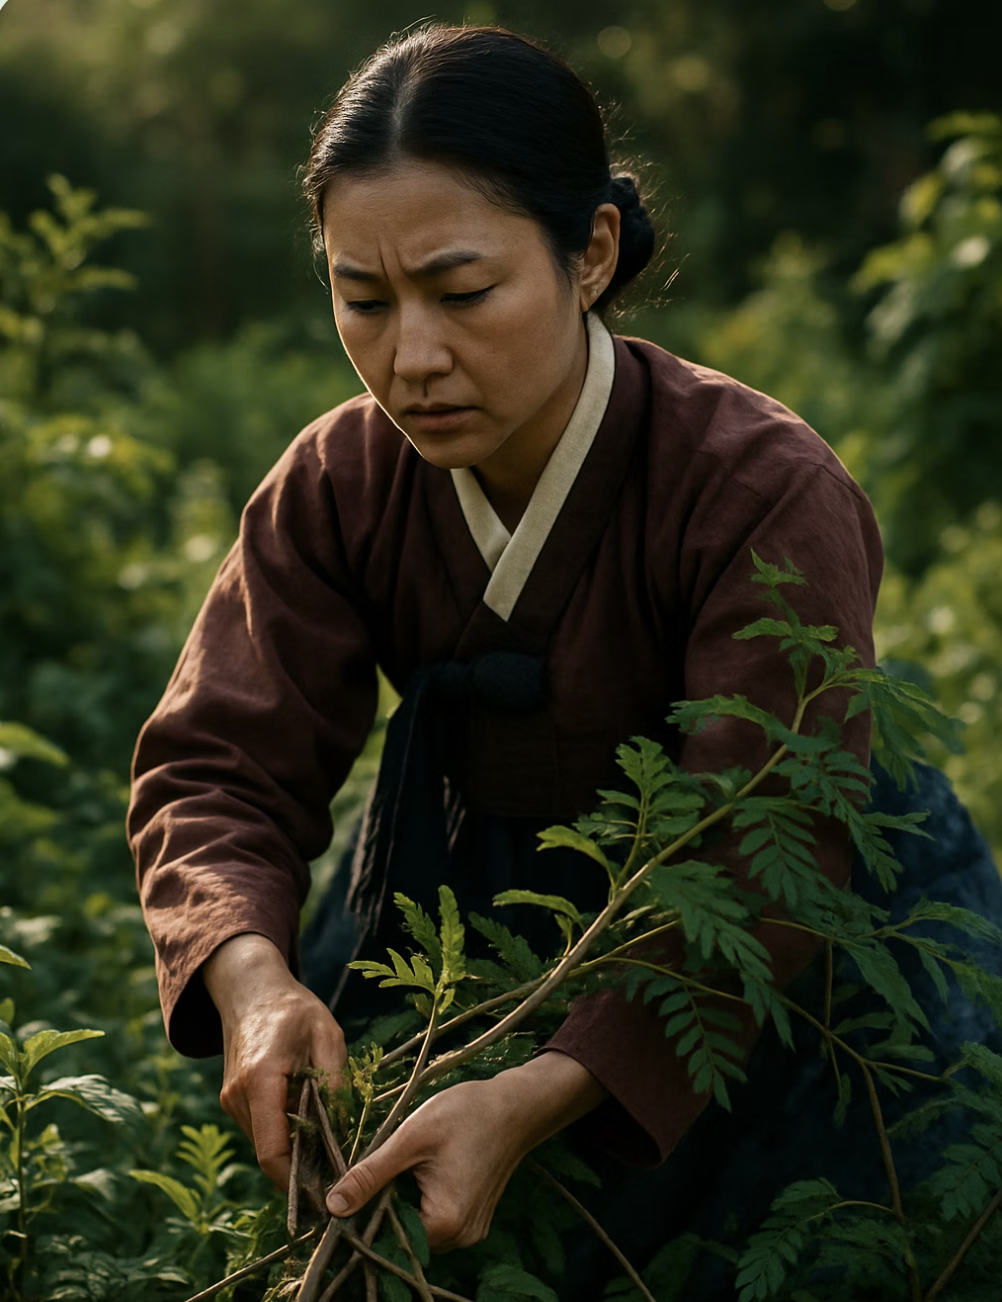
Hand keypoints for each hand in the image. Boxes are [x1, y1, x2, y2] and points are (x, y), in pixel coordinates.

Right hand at [202, 933, 346, 1189]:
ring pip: (265, 1144)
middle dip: (303, 1166)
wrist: (253, 991)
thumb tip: (343, 1132)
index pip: (272, 1151)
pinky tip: (308, 1118)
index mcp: (261, 1080)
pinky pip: (261, 1129)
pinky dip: (284, 1132)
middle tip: (339, 1169)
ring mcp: (231, 1100)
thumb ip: (335, 1083)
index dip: (297, 1181)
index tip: (328, 1190)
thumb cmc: (294, 1010)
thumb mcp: (328, 1036)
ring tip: (328, 1140)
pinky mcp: (233, 1100)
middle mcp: (238, 1096)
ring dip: (294, 1148)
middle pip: (270, 1153)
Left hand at [325, 1051, 605, 1250]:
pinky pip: (434, 1219)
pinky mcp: (473, 1220)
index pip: (384, 1236)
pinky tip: (424, 1169)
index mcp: (444, 1223)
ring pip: (416, 1226)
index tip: (353, 1185)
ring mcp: (469, 1232)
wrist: (515, 1106)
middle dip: (384, 1203)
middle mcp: (459, 1238)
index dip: (363, 1212)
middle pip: (401, 1233)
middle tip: (386, 1163)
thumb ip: (371, 1176)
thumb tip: (332, 1207)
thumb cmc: (466, 1114)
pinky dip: (421, 1199)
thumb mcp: (411, 1139)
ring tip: (408, 1162)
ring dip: (402, 1200)